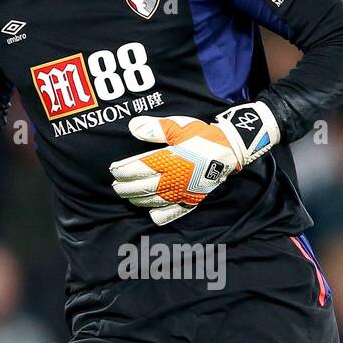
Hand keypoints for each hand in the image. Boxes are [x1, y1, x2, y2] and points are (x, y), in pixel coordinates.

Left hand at [109, 101, 279, 225]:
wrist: (230, 149)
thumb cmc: (202, 135)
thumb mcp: (178, 127)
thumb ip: (155, 129)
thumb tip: (132, 127)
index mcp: (169, 160)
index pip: (138, 169)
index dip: (123, 171)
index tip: (113, 170)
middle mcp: (173, 178)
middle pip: (143, 187)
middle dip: (126, 188)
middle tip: (115, 186)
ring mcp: (183, 191)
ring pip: (155, 200)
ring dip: (138, 200)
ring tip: (129, 197)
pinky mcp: (193, 199)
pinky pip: (175, 211)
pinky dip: (162, 215)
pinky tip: (152, 215)